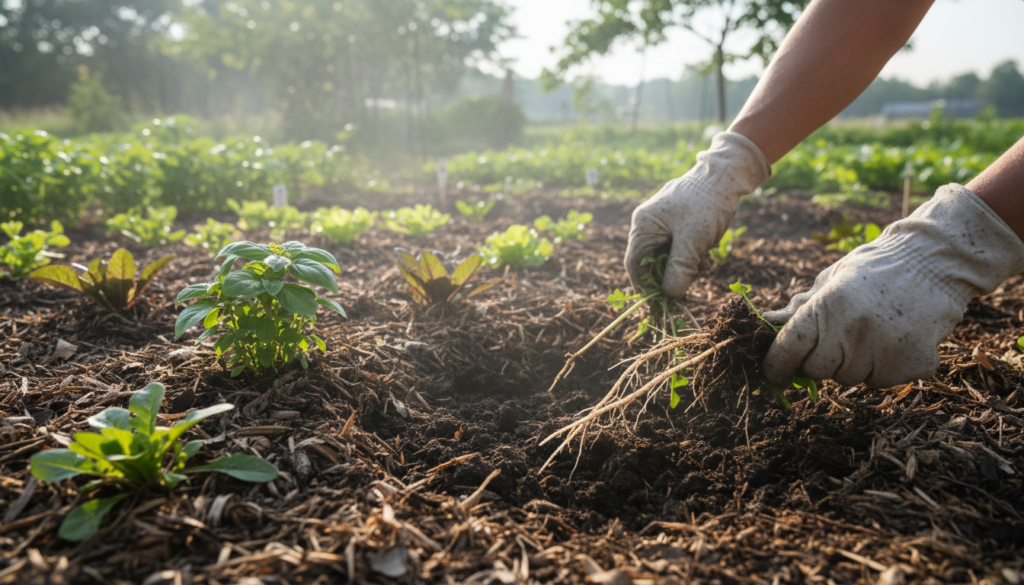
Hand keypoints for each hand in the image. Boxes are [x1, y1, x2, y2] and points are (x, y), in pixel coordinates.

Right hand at [625, 132, 769, 297]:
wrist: (727, 174)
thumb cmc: (707, 205)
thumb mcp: (693, 242)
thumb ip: (678, 270)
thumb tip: (669, 296)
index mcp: (644, 225)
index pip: (635, 264)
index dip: (645, 286)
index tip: (659, 303)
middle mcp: (647, 222)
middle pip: (650, 261)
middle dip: (669, 275)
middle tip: (689, 284)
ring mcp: (662, 220)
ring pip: (666, 254)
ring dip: (683, 266)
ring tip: (703, 265)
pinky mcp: (676, 219)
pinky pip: (676, 245)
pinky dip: (689, 254)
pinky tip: (704, 256)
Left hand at [764, 184, 1023, 387]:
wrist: (936, 261)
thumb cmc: (875, 268)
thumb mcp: (832, 279)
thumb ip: (803, 306)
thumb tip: (769, 322)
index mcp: (828, 305)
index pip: (789, 348)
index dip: (776, 366)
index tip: (774, 373)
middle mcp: (854, 330)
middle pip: (818, 371)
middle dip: (820, 361)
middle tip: (837, 339)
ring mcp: (885, 350)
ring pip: (851, 379)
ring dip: (854, 364)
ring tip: (872, 331)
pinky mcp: (913, 364)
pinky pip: (882, 381)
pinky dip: (884, 367)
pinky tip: (895, 338)